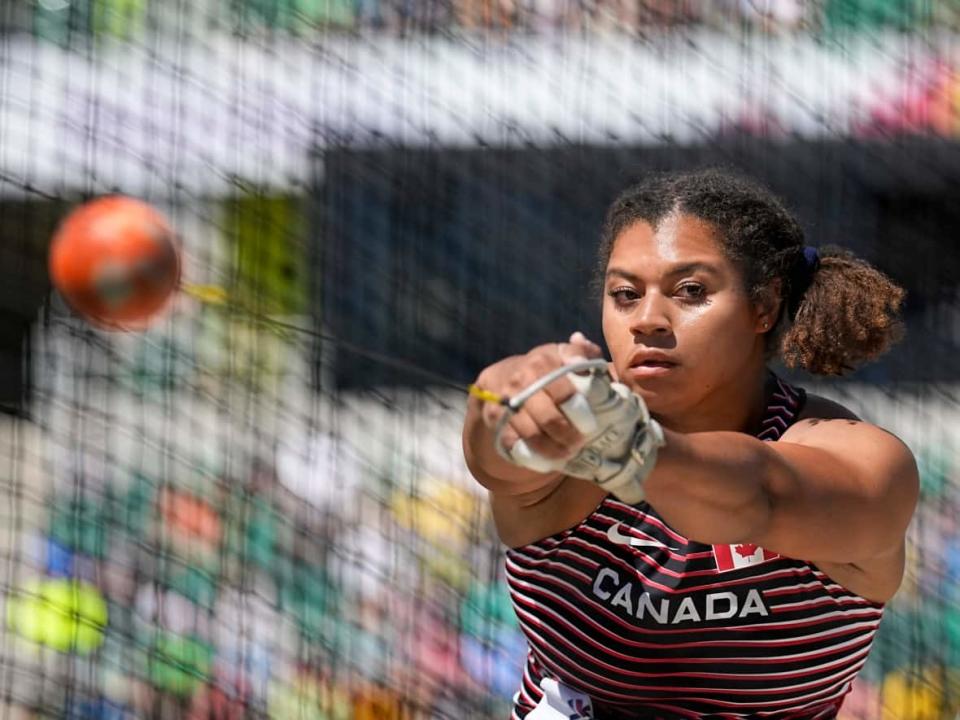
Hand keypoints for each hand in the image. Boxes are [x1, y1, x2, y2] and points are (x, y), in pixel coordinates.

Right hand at [474, 332, 603, 465]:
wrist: (501, 378)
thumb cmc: (544, 369)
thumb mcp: (562, 354)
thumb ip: (581, 351)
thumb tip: (581, 342)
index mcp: (542, 361)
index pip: (564, 392)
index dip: (579, 412)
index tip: (590, 425)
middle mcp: (521, 380)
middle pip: (549, 418)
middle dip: (568, 435)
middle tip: (580, 443)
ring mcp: (506, 401)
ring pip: (532, 435)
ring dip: (553, 449)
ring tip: (567, 453)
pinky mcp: (496, 420)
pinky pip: (514, 445)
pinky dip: (532, 455)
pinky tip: (547, 459)